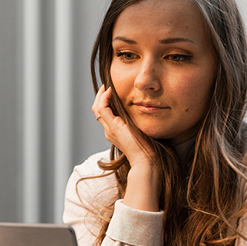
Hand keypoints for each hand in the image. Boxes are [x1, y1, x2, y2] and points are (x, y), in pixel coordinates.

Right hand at [92, 86, 162, 211]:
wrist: (146, 161)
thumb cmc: (149, 149)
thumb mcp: (143, 131)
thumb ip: (141, 123)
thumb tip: (149, 112)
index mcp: (115, 131)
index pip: (105, 113)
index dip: (106, 100)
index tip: (112, 90)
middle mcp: (109, 130)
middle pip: (98, 109)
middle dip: (101, 96)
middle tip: (107, 85)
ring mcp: (109, 129)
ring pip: (97, 108)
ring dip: (101, 95)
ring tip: (108, 85)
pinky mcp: (112, 127)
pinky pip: (102, 109)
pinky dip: (104, 98)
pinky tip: (111, 90)